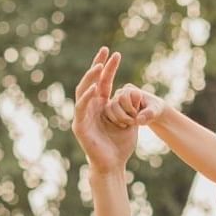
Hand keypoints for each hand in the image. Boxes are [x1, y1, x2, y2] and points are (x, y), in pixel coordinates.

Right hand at [71, 47, 138, 170]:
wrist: (113, 164)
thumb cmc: (121, 145)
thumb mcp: (129, 121)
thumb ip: (130, 108)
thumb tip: (136, 94)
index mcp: (101, 105)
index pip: (103, 81)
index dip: (108, 66)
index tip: (114, 53)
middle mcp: (90, 107)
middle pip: (91, 81)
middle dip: (98, 65)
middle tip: (106, 51)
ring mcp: (83, 116)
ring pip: (83, 91)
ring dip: (90, 78)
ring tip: (99, 66)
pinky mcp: (79, 126)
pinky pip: (82, 108)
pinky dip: (87, 98)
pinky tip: (95, 89)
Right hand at [102, 83, 168, 129]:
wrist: (150, 113)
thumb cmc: (153, 110)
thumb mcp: (155, 111)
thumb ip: (149, 114)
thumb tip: (138, 119)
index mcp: (130, 89)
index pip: (124, 97)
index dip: (130, 109)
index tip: (138, 115)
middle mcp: (120, 92)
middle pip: (114, 104)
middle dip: (123, 116)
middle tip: (133, 122)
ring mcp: (114, 100)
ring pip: (108, 109)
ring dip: (118, 119)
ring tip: (128, 124)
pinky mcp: (111, 109)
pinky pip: (106, 114)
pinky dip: (114, 122)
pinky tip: (123, 125)